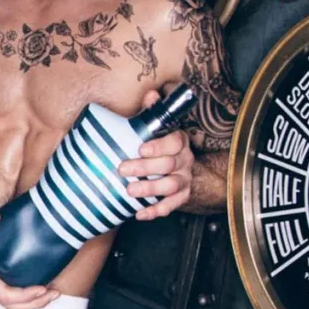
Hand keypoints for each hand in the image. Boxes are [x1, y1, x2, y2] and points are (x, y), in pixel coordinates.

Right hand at [0, 212, 60, 308]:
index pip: (7, 296)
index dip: (26, 296)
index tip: (42, 288)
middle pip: (15, 307)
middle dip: (36, 303)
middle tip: (55, 292)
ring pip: (14, 306)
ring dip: (34, 303)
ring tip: (52, 293)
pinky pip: (12, 299)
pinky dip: (28, 299)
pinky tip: (39, 288)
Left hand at [118, 89, 193, 220]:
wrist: (176, 169)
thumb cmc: (160, 145)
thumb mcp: (156, 128)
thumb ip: (152, 113)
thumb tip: (151, 94)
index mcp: (179, 141)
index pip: (174, 142)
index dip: (158, 146)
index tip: (140, 148)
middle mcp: (185, 160)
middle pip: (169, 165)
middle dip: (145, 168)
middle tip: (123, 170)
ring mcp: (184, 179)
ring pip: (171, 185)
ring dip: (150, 189)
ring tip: (130, 192)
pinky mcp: (182, 197)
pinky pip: (172, 206)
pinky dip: (156, 211)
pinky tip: (140, 214)